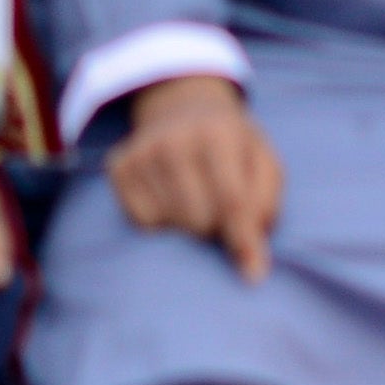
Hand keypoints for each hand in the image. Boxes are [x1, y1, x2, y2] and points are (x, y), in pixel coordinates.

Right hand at [105, 78, 285, 278]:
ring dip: (188, 226)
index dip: (243, 241)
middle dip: (215, 228)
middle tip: (218, 210)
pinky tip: (169, 198)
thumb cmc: (233, 147)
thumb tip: (252, 259)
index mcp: (218, 133)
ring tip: (195, 199)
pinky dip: (161, 223)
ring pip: (169, 226)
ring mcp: (142, 152)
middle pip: (198, 220)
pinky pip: (142, 224)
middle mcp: (174, 139)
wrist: (184, 108)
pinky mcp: (119, 167)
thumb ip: (265, 204)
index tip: (253, 276)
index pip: (231, 200)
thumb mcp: (262, 162)